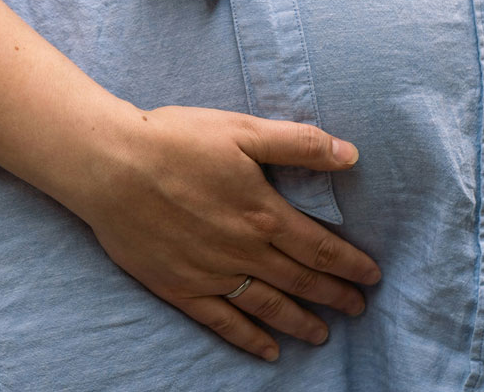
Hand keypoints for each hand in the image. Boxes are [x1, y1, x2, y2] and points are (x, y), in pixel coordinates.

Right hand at [74, 106, 380, 361]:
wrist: (112, 167)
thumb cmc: (178, 140)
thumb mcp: (244, 131)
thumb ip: (299, 144)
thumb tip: (350, 155)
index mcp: (263, 213)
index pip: (320, 247)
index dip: (349, 263)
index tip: (371, 275)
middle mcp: (243, 251)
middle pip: (300, 281)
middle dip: (334, 295)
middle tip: (359, 307)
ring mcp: (211, 274)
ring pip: (267, 306)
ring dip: (300, 321)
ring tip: (324, 334)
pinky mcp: (179, 288)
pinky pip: (222, 322)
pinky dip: (249, 339)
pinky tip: (268, 351)